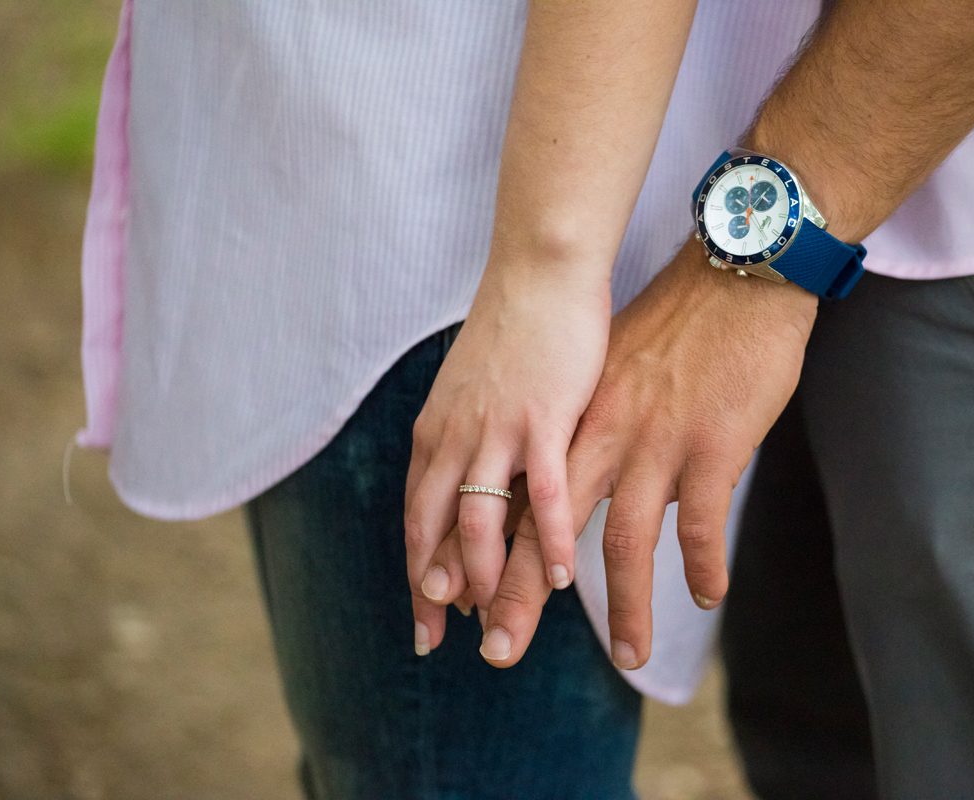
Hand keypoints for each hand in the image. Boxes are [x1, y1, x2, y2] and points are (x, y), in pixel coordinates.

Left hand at [404, 266, 609, 653]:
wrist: (539, 272)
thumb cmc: (515, 333)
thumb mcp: (473, 394)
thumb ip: (470, 444)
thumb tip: (474, 486)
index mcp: (437, 433)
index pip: (416, 518)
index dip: (417, 572)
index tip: (423, 619)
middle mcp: (455, 437)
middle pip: (434, 530)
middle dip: (432, 591)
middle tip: (440, 641)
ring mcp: (496, 429)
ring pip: (478, 519)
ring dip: (484, 578)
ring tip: (497, 622)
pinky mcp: (542, 417)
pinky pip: (541, 492)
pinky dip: (545, 540)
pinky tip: (556, 578)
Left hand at [468, 241, 816, 667]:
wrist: (730, 274)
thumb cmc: (671, 322)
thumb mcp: (605, 373)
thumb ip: (583, 426)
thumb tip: (568, 474)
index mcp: (566, 421)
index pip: (505, 499)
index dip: (477, 556)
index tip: (456, 608)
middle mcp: (597, 437)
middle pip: (540, 532)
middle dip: (513, 599)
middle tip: (496, 654)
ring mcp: (652, 443)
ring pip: (623, 544)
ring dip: (623, 609)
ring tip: (628, 657)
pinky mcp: (709, 446)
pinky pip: (702, 526)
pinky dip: (703, 567)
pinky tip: (706, 596)